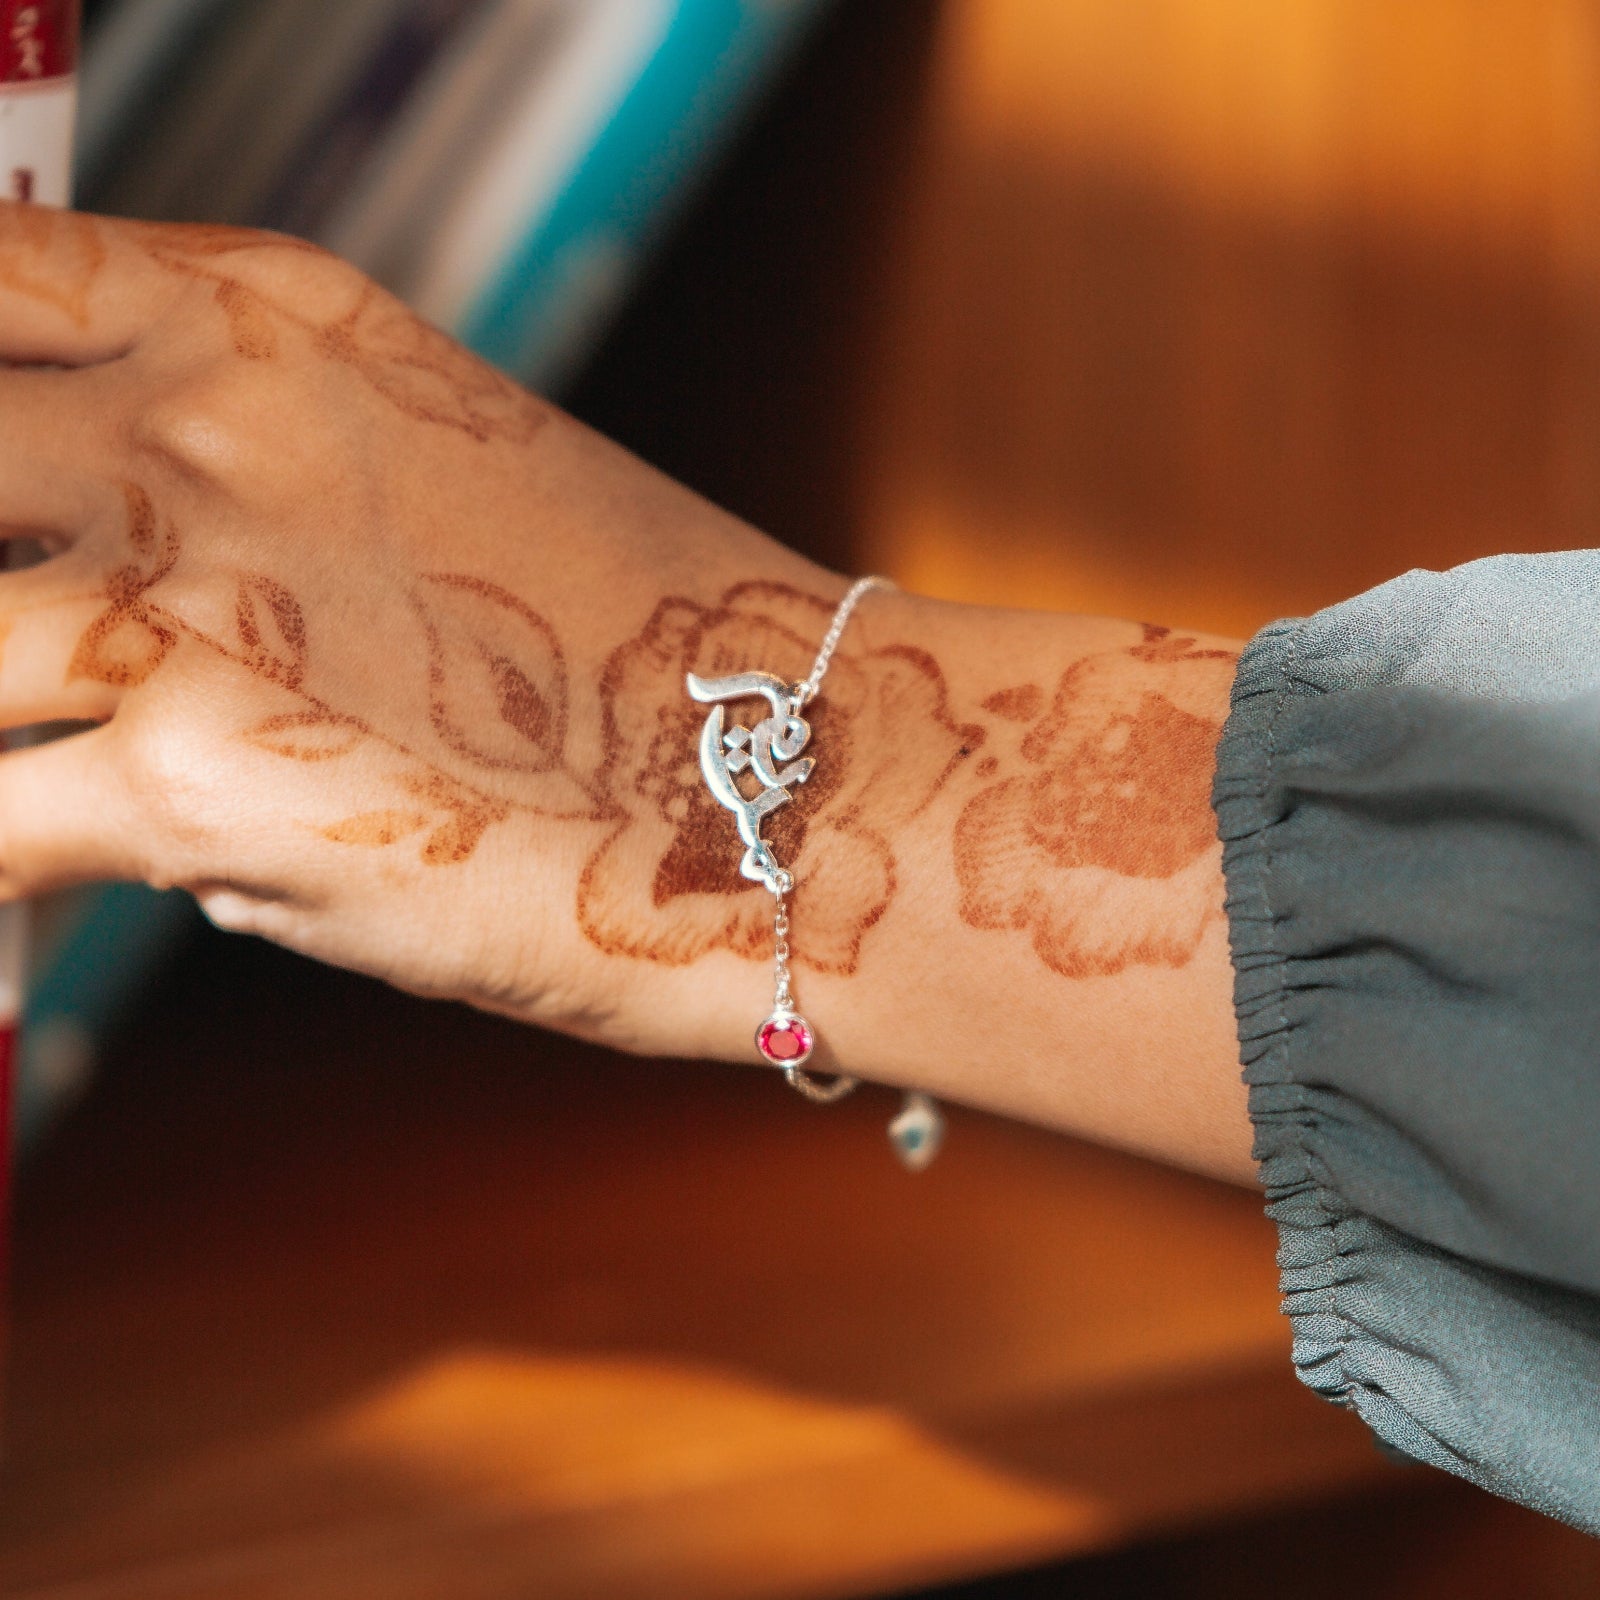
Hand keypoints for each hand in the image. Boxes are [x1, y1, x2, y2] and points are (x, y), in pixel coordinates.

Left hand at [0, 203, 829, 1047]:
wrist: (802, 782)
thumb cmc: (657, 658)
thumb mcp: (452, 487)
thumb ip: (258, 521)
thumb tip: (125, 654)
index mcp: (274, 323)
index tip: (1, 491)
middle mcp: (209, 427)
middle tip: (34, 661)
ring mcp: (190, 599)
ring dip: (3, 727)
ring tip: (70, 772)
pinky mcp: (201, 785)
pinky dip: (8, 869)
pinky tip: (60, 890)